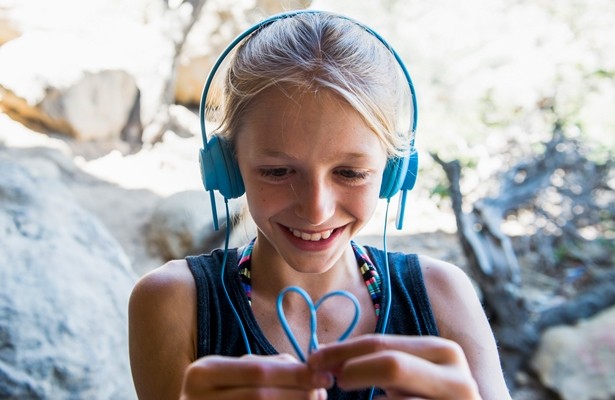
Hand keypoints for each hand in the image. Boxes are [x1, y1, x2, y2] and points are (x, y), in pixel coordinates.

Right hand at [180, 353, 332, 399]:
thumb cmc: (219, 392)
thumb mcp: (233, 372)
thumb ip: (268, 367)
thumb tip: (311, 371)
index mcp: (203, 373)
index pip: (259, 373)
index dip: (295, 375)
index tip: (324, 376)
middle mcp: (197, 399)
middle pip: (261, 397)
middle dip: (298, 395)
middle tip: (321, 394)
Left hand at [307, 335, 481, 399]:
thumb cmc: (426, 399)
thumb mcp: (409, 376)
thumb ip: (377, 361)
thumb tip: (323, 356)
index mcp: (444, 353)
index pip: (381, 344)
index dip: (341, 350)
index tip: (313, 359)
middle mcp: (458, 378)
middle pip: (392, 365)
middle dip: (354, 371)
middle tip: (333, 382)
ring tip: (366, 399)